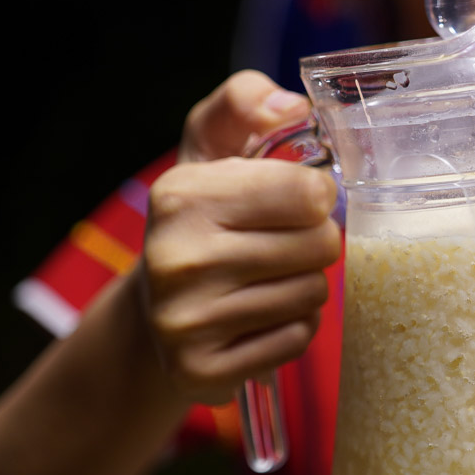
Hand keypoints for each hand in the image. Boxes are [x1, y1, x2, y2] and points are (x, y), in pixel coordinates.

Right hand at [140, 71, 340, 403]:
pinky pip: (296, 341)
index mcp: (182, 197)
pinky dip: (291, 329)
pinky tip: (258, 316)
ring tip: (266, 280)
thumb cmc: (202, 218)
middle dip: (314, 243)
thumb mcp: (211, 146)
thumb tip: (290, 106)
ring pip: (312, 296)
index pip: (308, 193)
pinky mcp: (202, 371)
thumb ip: (245, 102)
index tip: (296, 201)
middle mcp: (177, 260)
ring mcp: (185, 323)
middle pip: (321, 247)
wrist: (153, 310)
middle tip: (282, 245)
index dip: (316, 197)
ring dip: (304, 286)